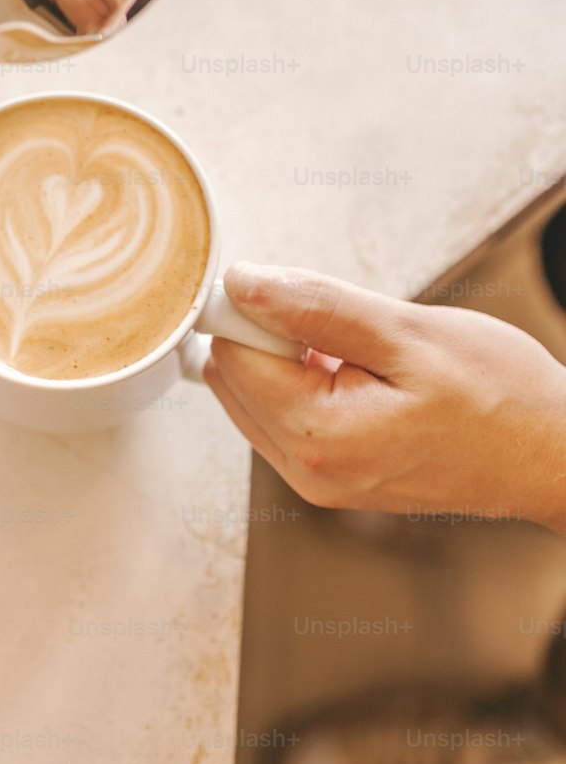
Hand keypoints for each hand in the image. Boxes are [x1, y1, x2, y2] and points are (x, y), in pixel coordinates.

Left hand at [206, 264, 565, 531]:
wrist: (552, 455)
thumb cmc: (500, 395)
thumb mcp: (407, 333)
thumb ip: (314, 308)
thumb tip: (241, 283)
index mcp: (317, 435)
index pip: (230, 352)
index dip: (254, 306)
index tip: (307, 293)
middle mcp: (305, 470)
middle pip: (232, 376)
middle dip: (268, 334)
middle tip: (345, 323)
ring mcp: (316, 480)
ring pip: (254, 394)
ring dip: (288, 357)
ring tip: (363, 352)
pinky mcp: (330, 477)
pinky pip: (284, 415)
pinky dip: (305, 381)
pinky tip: (361, 373)